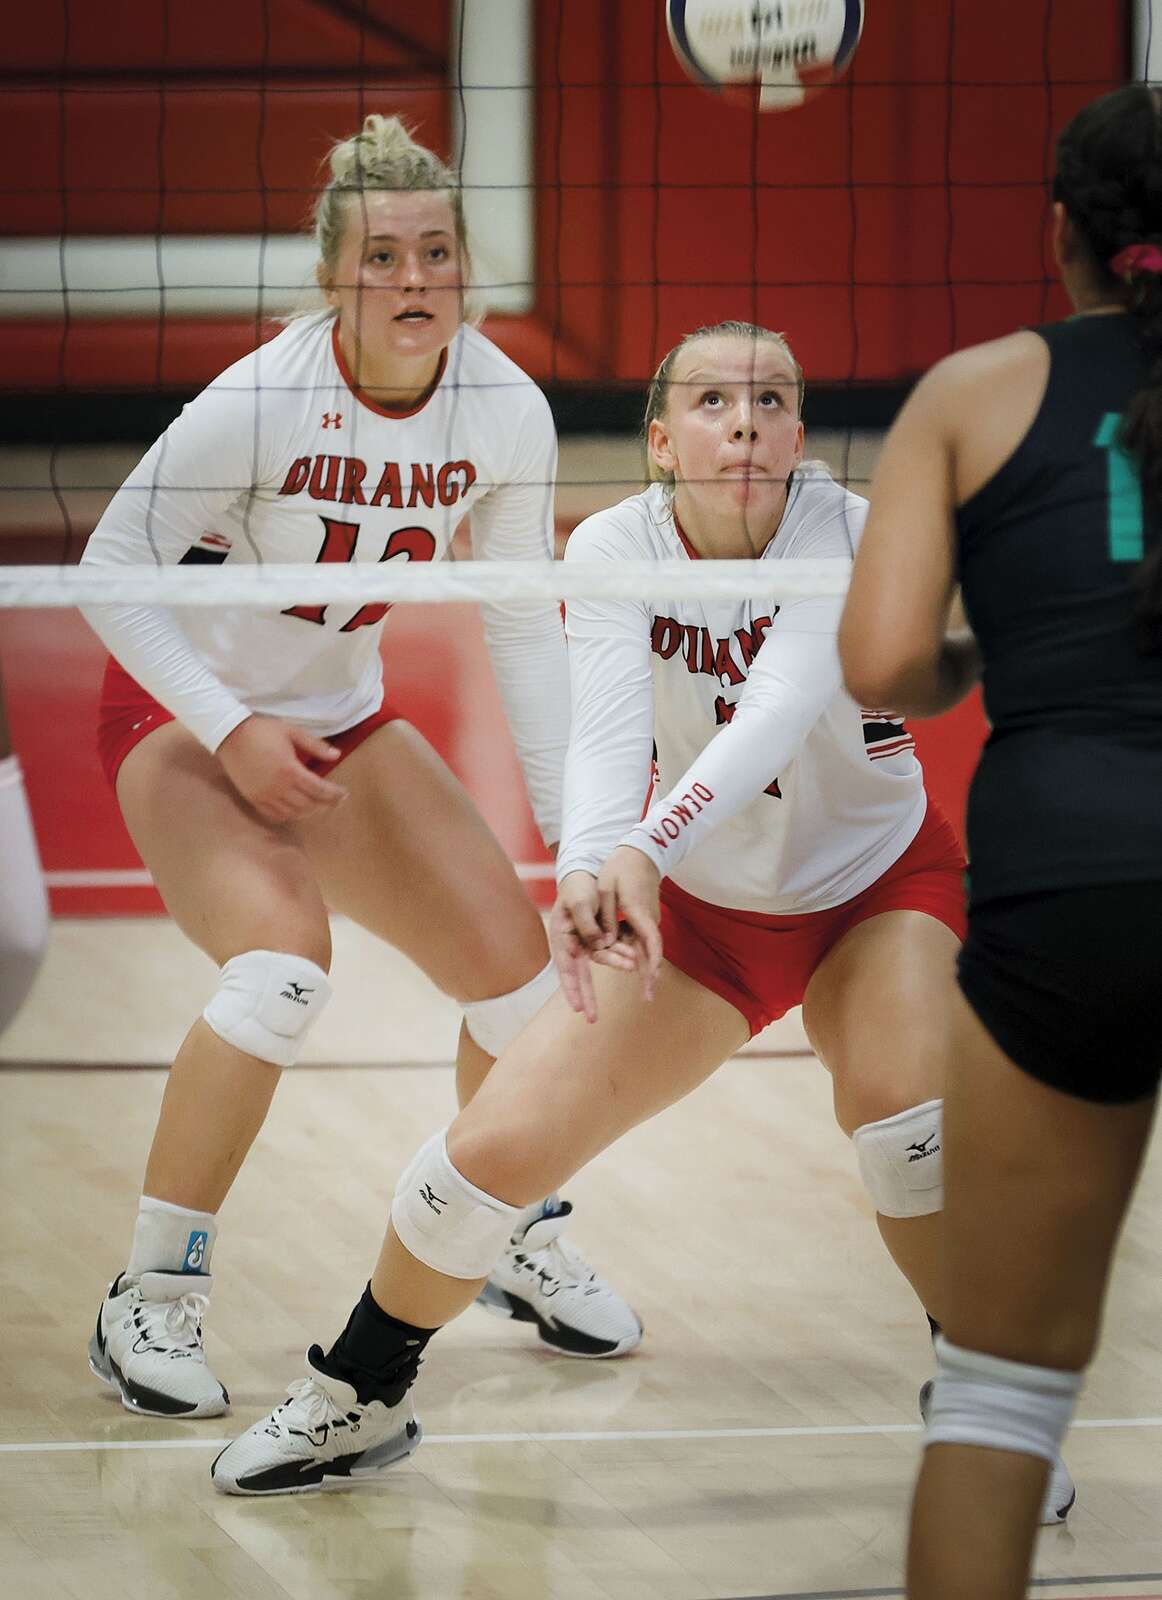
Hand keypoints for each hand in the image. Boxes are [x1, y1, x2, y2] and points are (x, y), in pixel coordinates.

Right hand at [216, 715, 346, 823]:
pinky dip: (289, 815)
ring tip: (319, 806)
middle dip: (326, 805)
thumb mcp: (292, 732)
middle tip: (335, 801)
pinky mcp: (253, 798)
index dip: (334, 794)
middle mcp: (278, 787)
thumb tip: (337, 755)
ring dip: (309, 812)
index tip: (344, 794)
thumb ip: (315, 746)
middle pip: (309, 805)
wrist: (229, 735)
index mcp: (290, 770)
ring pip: (293, 813)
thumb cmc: (262, 730)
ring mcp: (265, 795)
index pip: (319, 789)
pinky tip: (297, 810)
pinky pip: (275, 815)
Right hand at [550, 870, 637, 1022]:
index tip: (576, 1007)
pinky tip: (633, 958)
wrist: (585, 873)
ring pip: (600, 960)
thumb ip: (588, 925)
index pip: (565, 968)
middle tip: (592, 1019)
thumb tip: (599, 945)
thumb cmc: (576, 886)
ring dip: (615, 964)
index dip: (570, 988)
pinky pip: (610, 949)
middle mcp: (571, 944)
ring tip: (632, 967)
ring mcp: (585, 942)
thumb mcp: (580, 902)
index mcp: (561, 937)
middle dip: (586, 996)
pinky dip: (620, 954)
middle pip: (579, 975)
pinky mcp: (597, 937)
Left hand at [595, 846, 662, 1002]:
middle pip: (651, 951)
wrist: (640, 852)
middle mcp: (649, 919)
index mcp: (639, 913)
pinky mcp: (645, 917)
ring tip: (643, 988)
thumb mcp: (607, 891)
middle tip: (647, 997)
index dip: (652, 964)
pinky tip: (626, 961)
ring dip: (641, 964)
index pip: (652, 943)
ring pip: (645, 946)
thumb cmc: (620, 868)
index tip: (652, 982)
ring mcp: (649, 918)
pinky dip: (635, 951)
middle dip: (650, 974)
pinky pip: (640, 937)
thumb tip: (604, 943)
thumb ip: (605, 918)